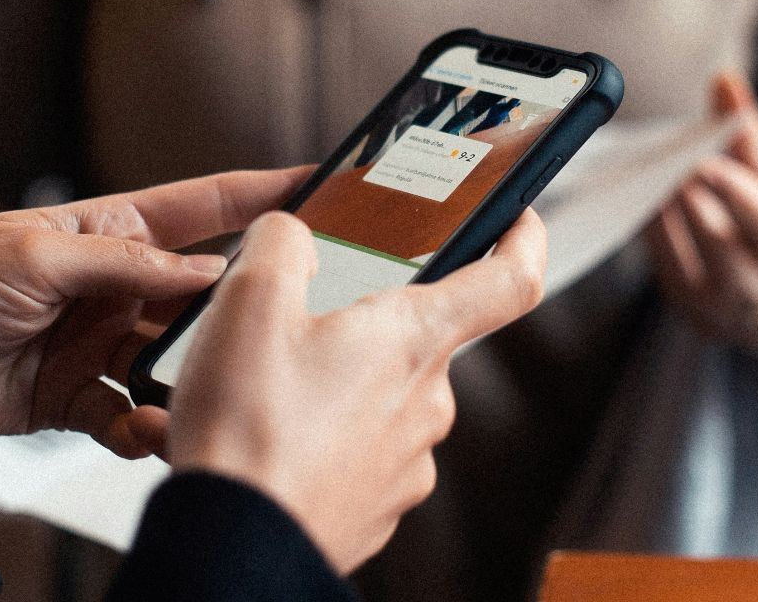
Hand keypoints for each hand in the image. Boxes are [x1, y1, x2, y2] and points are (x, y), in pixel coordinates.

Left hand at [0, 166, 310, 451]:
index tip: (322, 185)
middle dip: (238, 314)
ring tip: (208, 398)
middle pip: (197, 296)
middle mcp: (106, 285)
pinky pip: (131, 417)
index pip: (200, 207)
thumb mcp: (32, 257)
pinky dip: (145, 429)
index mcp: (101, 229)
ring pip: (173, 363)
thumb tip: (211, 276)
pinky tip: (147, 434)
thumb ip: (126, 266)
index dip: (260, 195)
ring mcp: (92, 345)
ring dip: (191, 383)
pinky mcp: (70, 401)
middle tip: (281, 329)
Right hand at [167, 208, 546, 574]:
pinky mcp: (379, 509)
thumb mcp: (250, 299)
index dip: (524, 239)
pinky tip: (271, 440)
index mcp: (414, 338)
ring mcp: (408, 463)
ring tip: (268, 392)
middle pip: (417, 339)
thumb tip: (293, 235)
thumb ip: (282, 243)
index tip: (520, 218)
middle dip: (365, 325)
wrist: (232, 539)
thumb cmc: (247, 426)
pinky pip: (360, 454)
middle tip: (300, 325)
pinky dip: (323, 440)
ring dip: (337, 386)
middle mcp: (429, 403)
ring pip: (383, 399)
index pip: (510, 280)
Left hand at [643, 72, 757, 347]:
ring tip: (654, 186)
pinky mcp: (703, 322)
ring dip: (676, 235)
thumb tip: (723, 83)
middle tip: (676, 175)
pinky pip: (676, 286)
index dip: (747, 201)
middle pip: (746, 276)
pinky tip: (645, 206)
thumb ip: (754, 137)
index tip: (709, 163)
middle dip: (708, 225)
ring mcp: (743, 325)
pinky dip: (659, 245)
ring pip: (706, 288)